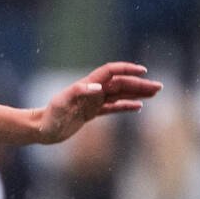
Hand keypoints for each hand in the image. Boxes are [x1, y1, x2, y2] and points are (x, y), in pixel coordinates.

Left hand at [34, 63, 160, 144]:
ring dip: (137, 93)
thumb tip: (98, 87)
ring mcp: (93, 102)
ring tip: (154, 94)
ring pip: (120, 94)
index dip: (127, 69)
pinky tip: (138, 106)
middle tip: (158, 87)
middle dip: (139, 84)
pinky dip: (125, 106)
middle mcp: (92, 91)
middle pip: (120, 83)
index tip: (143, 71)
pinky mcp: (91, 113)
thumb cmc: (50, 117)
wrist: (41, 129)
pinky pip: (113, 108)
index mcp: (87, 85)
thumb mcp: (62, 104)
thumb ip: (79, 93)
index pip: (111, 72)